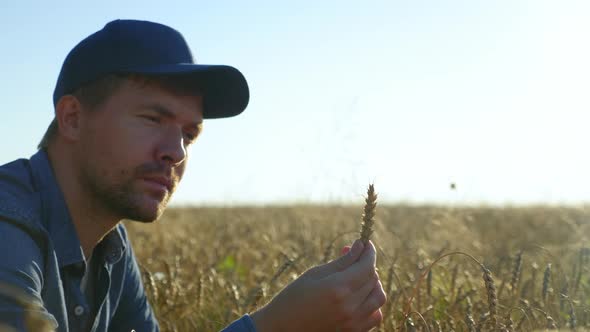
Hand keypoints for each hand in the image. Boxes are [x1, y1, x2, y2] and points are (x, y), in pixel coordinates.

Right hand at [251, 240, 385, 331]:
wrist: (283, 328)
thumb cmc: (293, 298)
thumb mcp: (315, 274)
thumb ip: (341, 262)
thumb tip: (360, 246)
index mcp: (338, 288)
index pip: (366, 265)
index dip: (369, 252)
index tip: (366, 243)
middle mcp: (349, 306)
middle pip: (373, 279)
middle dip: (367, 264)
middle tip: (354, 257)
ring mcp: (354, 322)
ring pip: (379, 297)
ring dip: (372, 284)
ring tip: (358, 277)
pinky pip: (376, 315)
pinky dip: (372, 303)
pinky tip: (360, 297)